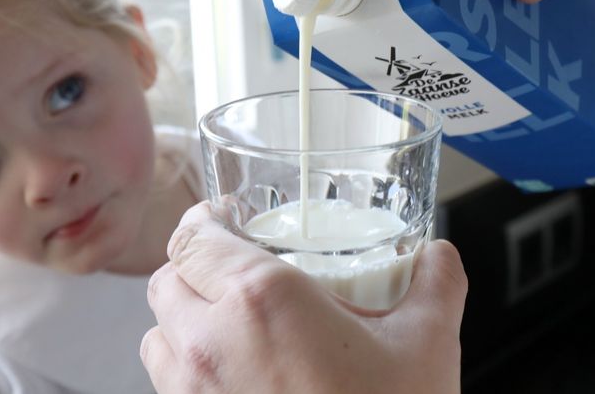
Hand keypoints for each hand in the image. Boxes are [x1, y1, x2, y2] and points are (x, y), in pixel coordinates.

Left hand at [141, 202, 466, 393]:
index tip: (229, 216)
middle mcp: (210, 342)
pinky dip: (186, 368)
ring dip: (183, 318)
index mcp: (261, 300)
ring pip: (157, 333)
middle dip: (196, 265)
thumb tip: (437, 254)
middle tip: (236, 269)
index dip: (206, 217)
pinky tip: (234, 376)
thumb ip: (435, 283)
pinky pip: (165, 384)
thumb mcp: (428, 346)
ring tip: (230, 324)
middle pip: (168, 277)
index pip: (194, 233)